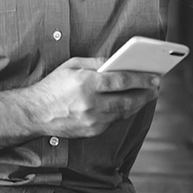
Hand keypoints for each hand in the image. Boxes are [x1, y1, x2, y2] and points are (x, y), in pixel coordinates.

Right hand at [23, 57, 160, 138]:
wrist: (35, 113)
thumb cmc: (53, 86)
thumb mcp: (72, 65)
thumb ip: (97, 62)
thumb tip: (118, 61)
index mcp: (86, 83)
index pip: (122, 80)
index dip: (142, 78)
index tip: (155, 77)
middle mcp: (91, 104)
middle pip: (128, 99)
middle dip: (146, 93)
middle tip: (157, 87)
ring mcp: (92, 120)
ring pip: (124, 112)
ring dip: (139, 104)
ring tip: (148, 95)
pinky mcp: (92, 131)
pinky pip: (115, 120)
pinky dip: (125, 112)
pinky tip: (131, 104)